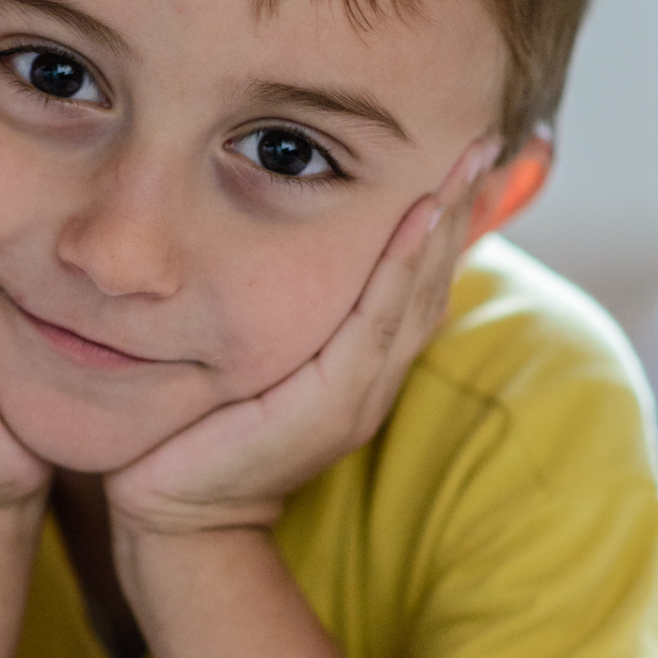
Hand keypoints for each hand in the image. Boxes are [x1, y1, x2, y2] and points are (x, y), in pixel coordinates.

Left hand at [106, 132, 501, 538]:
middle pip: (432, 283)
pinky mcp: (329, 406)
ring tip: (464, 163)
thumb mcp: (248, 367)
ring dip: (443, 225)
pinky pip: (376, 322)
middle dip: (459, 209)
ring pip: (416, 295)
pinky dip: (401, 267)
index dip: (442, 225)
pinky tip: (416, 217)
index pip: (415, 287)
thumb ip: (274, 324)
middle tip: (484, 139)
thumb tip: (262, 258)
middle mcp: (371, 383)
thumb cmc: (198, 438)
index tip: (460, 161)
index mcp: (359, 373)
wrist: (174, 518)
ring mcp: (357, 397)